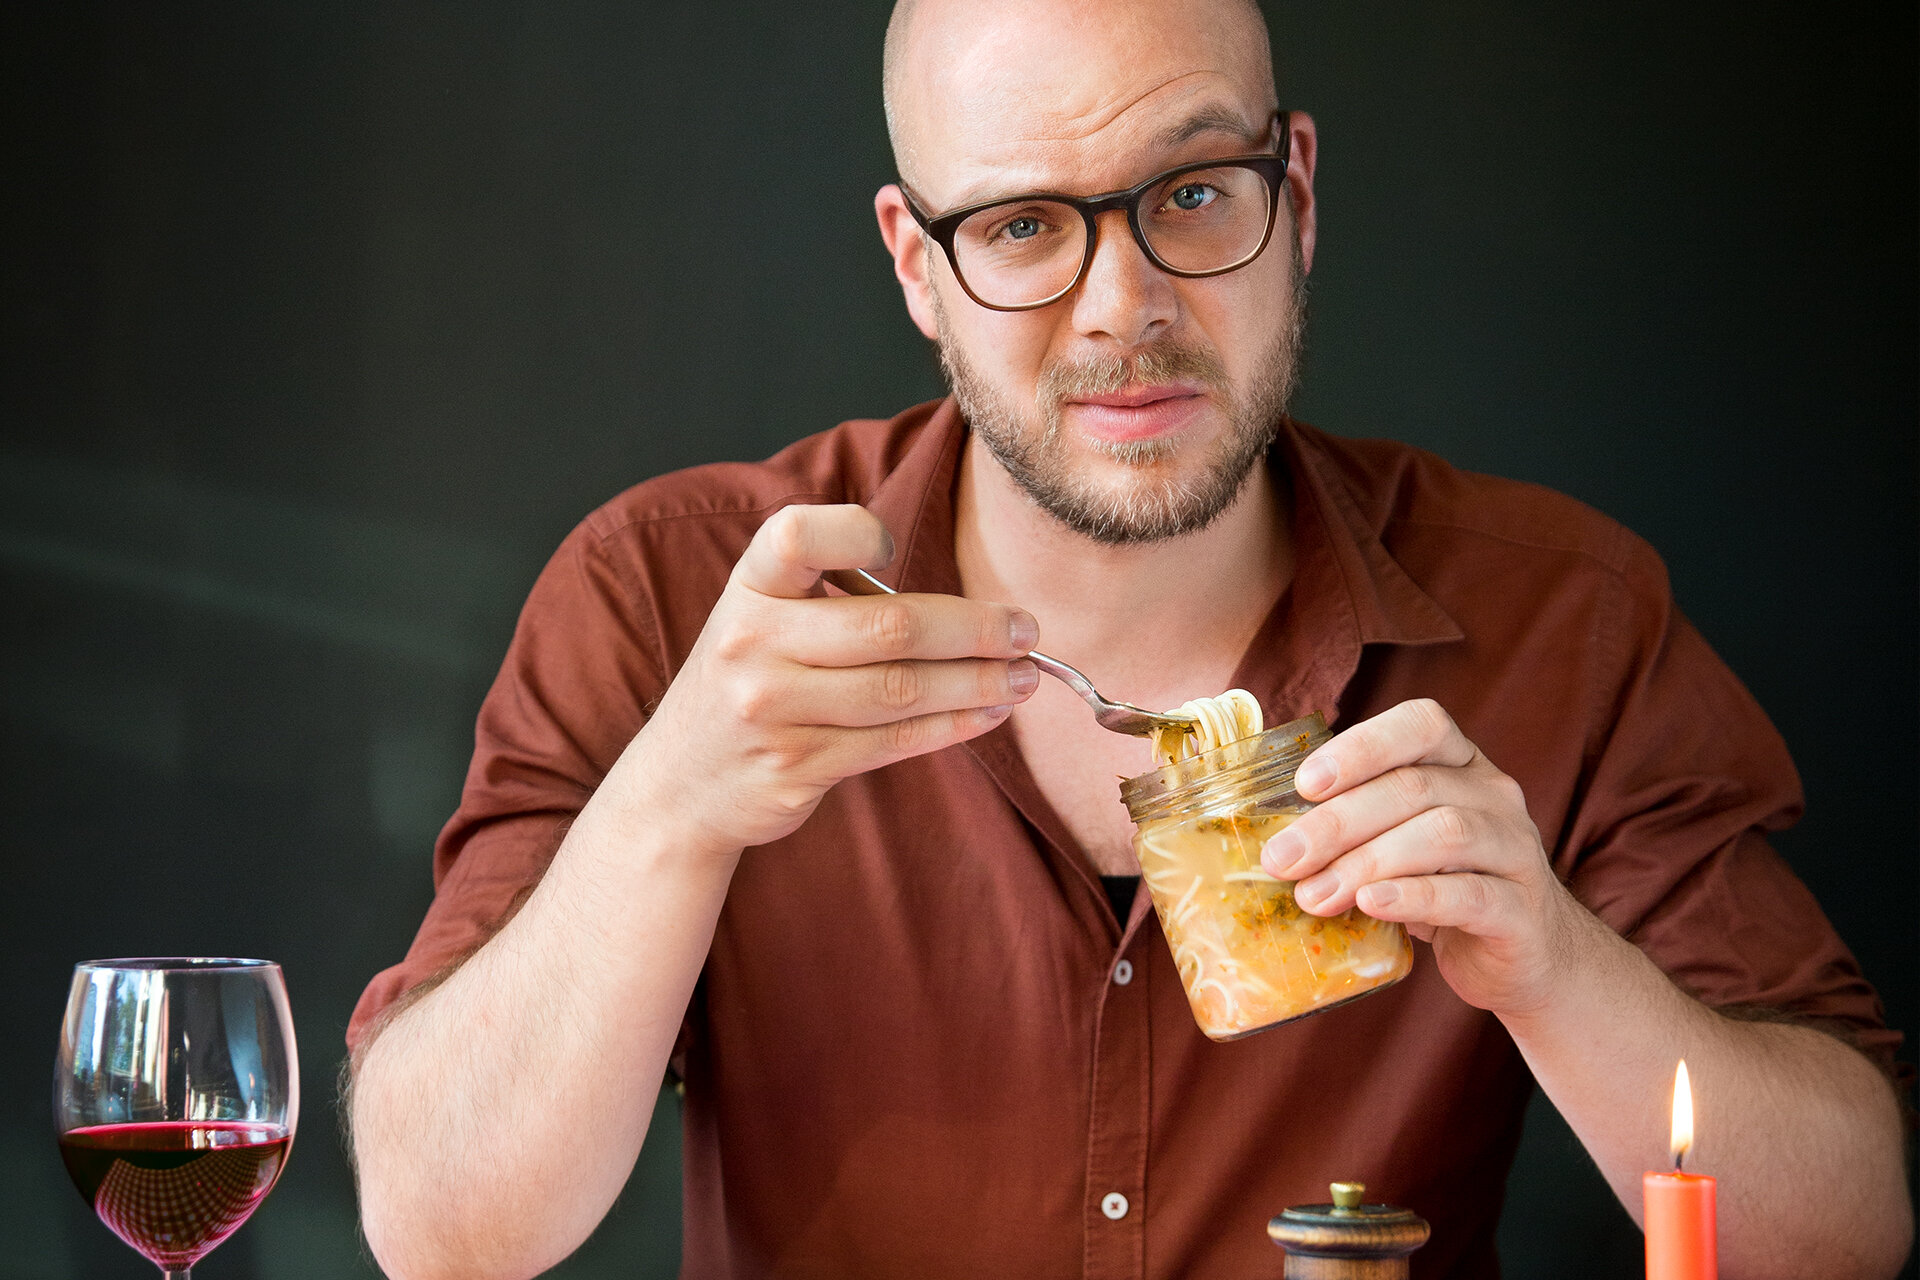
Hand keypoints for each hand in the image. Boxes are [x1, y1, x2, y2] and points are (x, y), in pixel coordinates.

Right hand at [619, 504, 1039, 857]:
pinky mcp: (797, 767)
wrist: (679, 784)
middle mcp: (753, 643)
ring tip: (1025, 678)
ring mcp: (773, 711)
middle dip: (973, 628)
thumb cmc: (749, 681)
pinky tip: (988, 713)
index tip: (898, 549)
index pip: (798, 535)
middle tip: (1025, 630)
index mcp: (748, 587)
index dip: (856, 534)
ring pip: (902, 690)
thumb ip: (832, 596)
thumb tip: (960, 605)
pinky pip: (895, 741)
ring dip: (978, 682)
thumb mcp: (762, 618)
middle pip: (889, 626)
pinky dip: (954, 726)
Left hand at [1259, 698, 1588, 1018]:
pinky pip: (1469, 893)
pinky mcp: (1523, 909)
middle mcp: (1495, 795)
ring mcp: (1517, 849)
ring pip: (1444, 833)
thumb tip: (1270, 836)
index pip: (1421, 724)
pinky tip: (1370, 904)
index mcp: (1462, 764)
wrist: (1527, 958)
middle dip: (1337, 822)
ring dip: (1367, 861)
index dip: (1361, 747)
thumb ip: (1355, 825)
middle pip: (1414, 787)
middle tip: (1282, 859)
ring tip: (1315, 895)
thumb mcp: (1400, 844)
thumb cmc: (1446, 889)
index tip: (1304, 784)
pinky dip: (1413, 896)